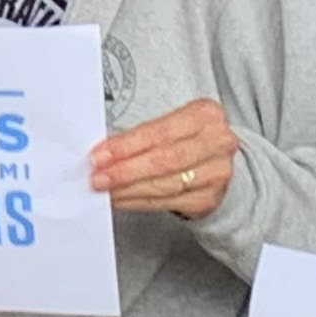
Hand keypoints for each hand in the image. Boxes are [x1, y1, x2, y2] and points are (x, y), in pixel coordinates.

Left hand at [91, 96, 238, 214]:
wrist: (215, 161)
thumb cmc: (185, 138)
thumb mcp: (172, 123)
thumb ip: (143, 134)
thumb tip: (103, 151)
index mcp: (205, 114)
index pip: (159, 132)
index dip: (127, 145)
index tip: (100, 155)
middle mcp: (217, 143)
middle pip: (164, 160)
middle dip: (125, 170)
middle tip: (98, 177)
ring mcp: (216, 173)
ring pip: (164, 184)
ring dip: (128, 189)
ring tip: (106, 190)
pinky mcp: (209, 198)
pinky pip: (167, 202)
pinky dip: (139, 201)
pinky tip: (122, 198)